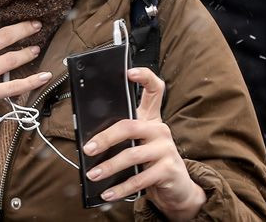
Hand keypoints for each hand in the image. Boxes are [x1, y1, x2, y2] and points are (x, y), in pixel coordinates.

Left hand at [83, 67, 205, 219]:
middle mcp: (160, 129)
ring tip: (93, 174)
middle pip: (130, 126)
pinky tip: (108, 193)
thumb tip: (88, 140)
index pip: (154, 90)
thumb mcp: (138, 144)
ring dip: (109, 166)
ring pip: (132, 155)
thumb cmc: (150, 160)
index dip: (144, 77)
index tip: (129, 72)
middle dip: (105, 138)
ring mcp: (166, 148)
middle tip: (87, 149)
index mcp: (151, 118)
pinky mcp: (168, 169)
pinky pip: (140, 179)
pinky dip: (121, 187)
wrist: (178, 188)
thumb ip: (121, 135)